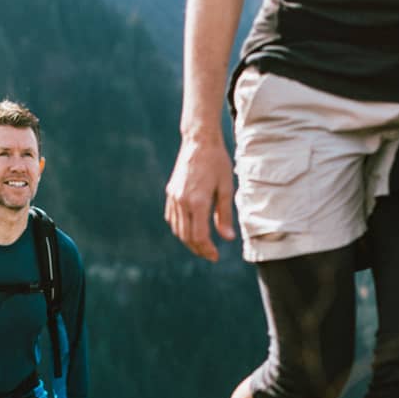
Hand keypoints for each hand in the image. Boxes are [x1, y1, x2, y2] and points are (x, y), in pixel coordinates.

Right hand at [164, 134, 236, 261]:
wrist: (199, 140)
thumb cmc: (217, 162)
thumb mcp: (226, 188)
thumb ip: (225, 215)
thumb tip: (228, 238)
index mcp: (198, 201)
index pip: (199, 236)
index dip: (207, 250)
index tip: (215, 256)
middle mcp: (182, 202)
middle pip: (187, 237)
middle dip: (198, 249)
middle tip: (210, 255)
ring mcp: (174, 198)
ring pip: (178, 229)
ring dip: (188, 241)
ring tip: (201, 245)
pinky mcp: (170, 193)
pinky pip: (172, 218)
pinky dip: (180, 229)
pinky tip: (190, 230)